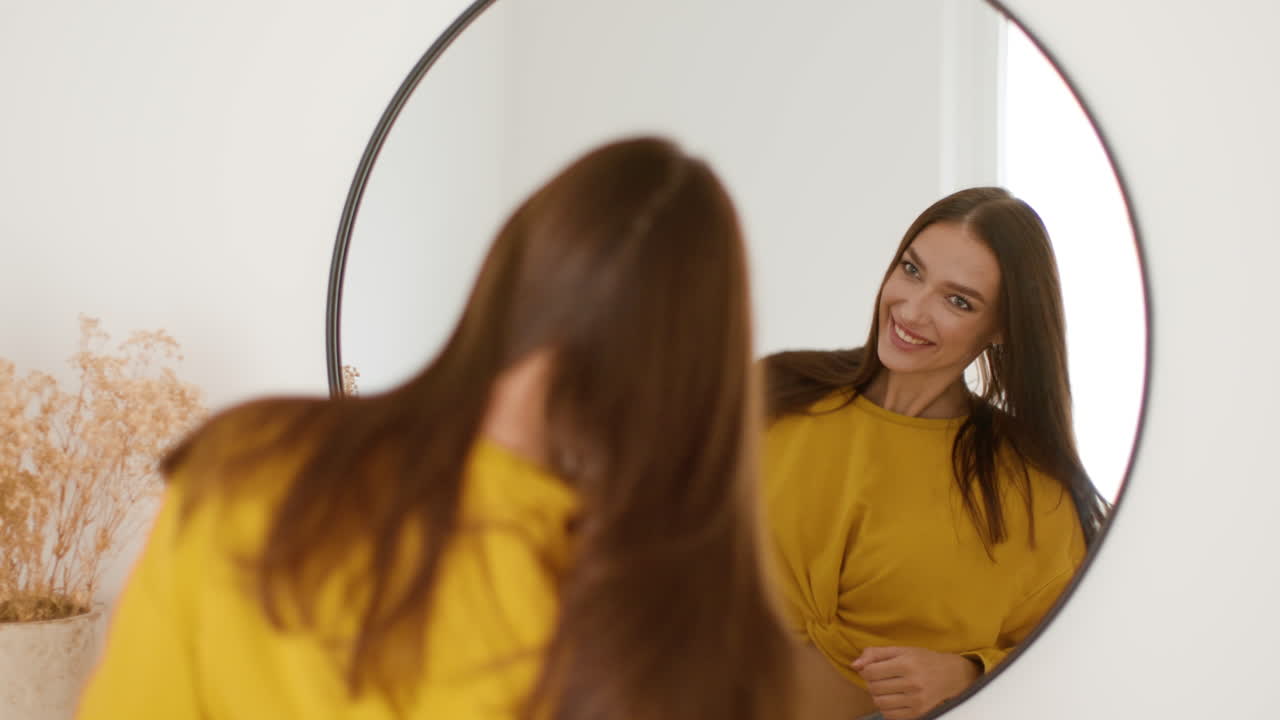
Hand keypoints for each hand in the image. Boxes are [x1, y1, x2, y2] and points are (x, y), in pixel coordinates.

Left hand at [850, 646, 979, 719]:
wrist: (951, 676)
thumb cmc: (923, 660)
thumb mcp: (901, 650)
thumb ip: (875, 654)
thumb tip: (854, 665)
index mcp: (906, 664)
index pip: (870, 672)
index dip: (866, 670)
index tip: (872, 668)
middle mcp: (912, 683)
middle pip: (874, 688)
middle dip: (871, 683)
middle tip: (879, 678)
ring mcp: (916, 701)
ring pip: (880, 703)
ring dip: (877, 696)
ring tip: (886, 689)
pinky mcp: (919, 713)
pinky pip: (890, 715)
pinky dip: (886, 708)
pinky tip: (892, 699)